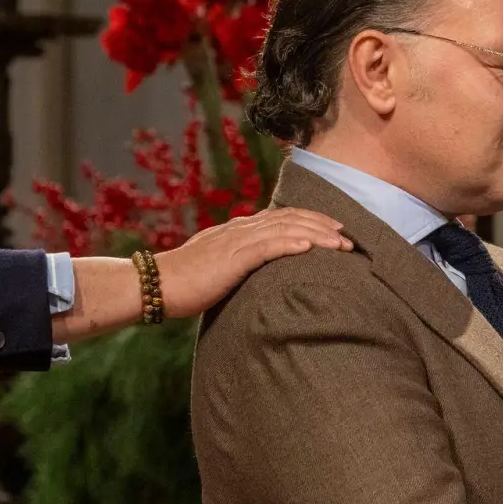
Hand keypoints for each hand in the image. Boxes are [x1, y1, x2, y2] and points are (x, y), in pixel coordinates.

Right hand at [154, 208, 349, 318]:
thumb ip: (241, 263)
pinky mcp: (230, 258)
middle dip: (322, 226)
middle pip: (290, 219)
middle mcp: (240, 229)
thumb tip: (262, 271)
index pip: (282, 218)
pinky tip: (308, 247)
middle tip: (348, 237)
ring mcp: (236, 241)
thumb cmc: (185, 283)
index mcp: (238, 231)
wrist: (154, 285)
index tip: (334, 229)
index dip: (310, 220)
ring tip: (339, 243)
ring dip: (315, 234)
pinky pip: (265, 247)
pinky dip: (289, 243)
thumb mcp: (219, 268)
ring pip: (284, 229)